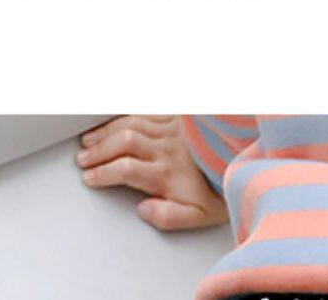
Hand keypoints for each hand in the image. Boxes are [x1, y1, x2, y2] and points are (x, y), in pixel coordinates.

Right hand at [76, 117, 227, 231]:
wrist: (246, 155)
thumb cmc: (220, 187)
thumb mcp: (198, 216)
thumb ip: (167, 216)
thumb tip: (142, 210)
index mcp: (166, 173)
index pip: (124, 170)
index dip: (102, 173)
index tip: (88, 178)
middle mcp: (165, 147)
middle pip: (122, 144)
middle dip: (98, 151)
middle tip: (81, 159)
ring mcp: (171, 128)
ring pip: (130, 124)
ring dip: (106, 132)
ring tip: (89, 139)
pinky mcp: (178, 116)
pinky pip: (146, 111)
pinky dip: (126, 114)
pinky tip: (116, 118)